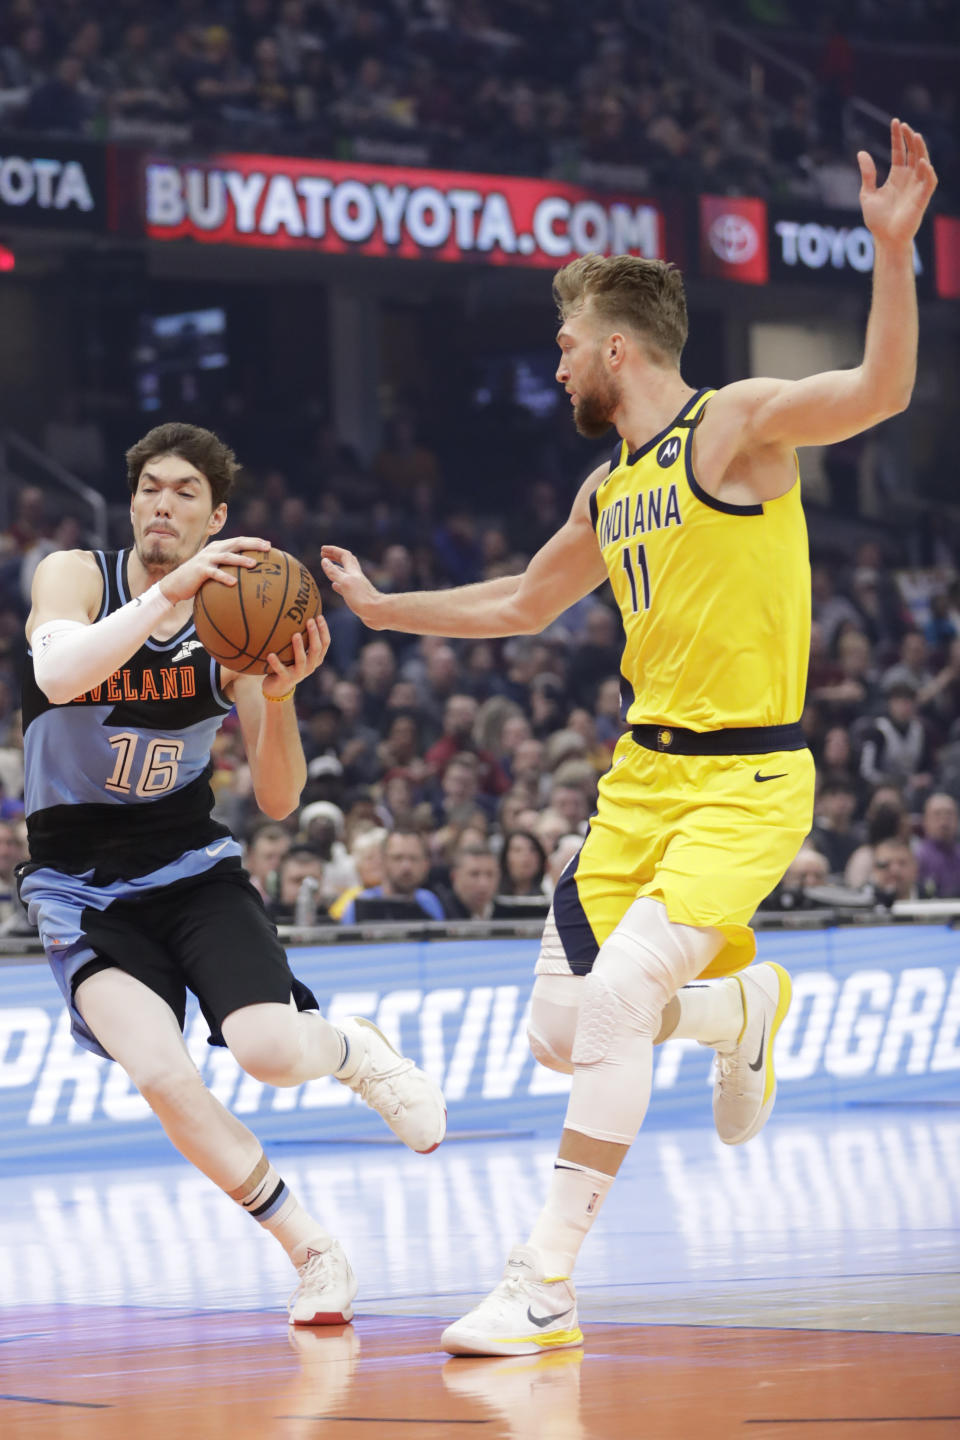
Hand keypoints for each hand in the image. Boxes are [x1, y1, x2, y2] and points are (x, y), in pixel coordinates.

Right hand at [159, 536, 271, 604]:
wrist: (176, 584)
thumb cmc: (198, 579)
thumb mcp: (214, 570)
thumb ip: (228, 568)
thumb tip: (248, 578)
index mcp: (219, 548)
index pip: (239, 541)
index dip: (254, 541)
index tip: (269, 545)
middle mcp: (213, 550)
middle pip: (236, 543)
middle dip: (253, 544)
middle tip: (268, 548)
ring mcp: (206, 559)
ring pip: (227, 556)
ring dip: (241, 559)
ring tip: (254, 564)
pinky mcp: (200, 570)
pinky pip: (214, 573)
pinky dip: (224, 577)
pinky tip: (234, 583)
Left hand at [262, 615, 330, 699]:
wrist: (278, 688)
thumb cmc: (288, 664)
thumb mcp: (296, 653)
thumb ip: (299, 638)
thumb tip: (295, 614)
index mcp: (315, 659)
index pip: (325, 643)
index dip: (324, 630)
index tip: (319, 616)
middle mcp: (310, 666)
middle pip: (316, 649)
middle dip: (314, 634)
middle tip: (309, 620)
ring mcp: (299, 674)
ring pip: (301, 660)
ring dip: (299, 647)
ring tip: (295, 635)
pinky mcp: (286, 679)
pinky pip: (280, 670)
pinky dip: (276, 662)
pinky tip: (270, 654)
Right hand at [320, 545, 382, 625]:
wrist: (377, 612)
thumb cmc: (362, 598)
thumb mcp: (345, 583)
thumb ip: (334, 572)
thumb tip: (324, 561)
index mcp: (353, 571)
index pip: (343, 555)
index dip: (333, 550)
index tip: (322, 549)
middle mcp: (355, 577)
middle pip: (346, 562)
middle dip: (335, 556)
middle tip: (323, 555)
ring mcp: (357, 586)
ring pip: (345, 574)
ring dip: (336, 569)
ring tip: (328, 567)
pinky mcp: (357, 596)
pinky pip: (345, 587)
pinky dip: (338, 584)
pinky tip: (334, 586)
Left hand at [858, 118, 937, 248]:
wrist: (885, 240)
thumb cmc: (877, 220)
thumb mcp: (867, 194)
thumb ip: (867, 174)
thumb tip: (861, 152)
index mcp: (896, 176)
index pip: (899, 151)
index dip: (898, 137)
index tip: (896, 121)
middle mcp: (909, 178)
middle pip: (913, 152)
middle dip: (910, 138)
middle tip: (904, 125)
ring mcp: (916, 187)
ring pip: (923, 162)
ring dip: (921, 149)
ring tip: (915, 136)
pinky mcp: (922, 198)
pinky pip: (929, 181)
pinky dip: (927, 171)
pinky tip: (922, 161)